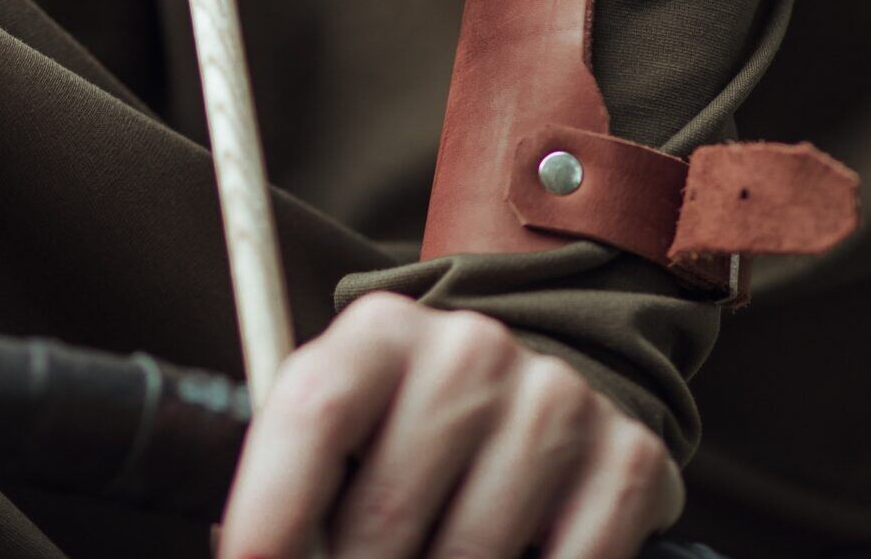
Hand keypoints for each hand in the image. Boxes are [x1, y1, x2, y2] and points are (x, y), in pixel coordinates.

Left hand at [220, 293, 682, 558]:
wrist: (535, 400)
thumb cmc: (407, 433)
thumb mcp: (343, 436)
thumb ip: (298, 485)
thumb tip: (244, 555)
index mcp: (379, 334)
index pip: (314, 415)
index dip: (272, 510)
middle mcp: (470, 349)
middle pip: (385, 513)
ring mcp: (555, 398)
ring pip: (470, 556)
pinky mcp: (625, 455)